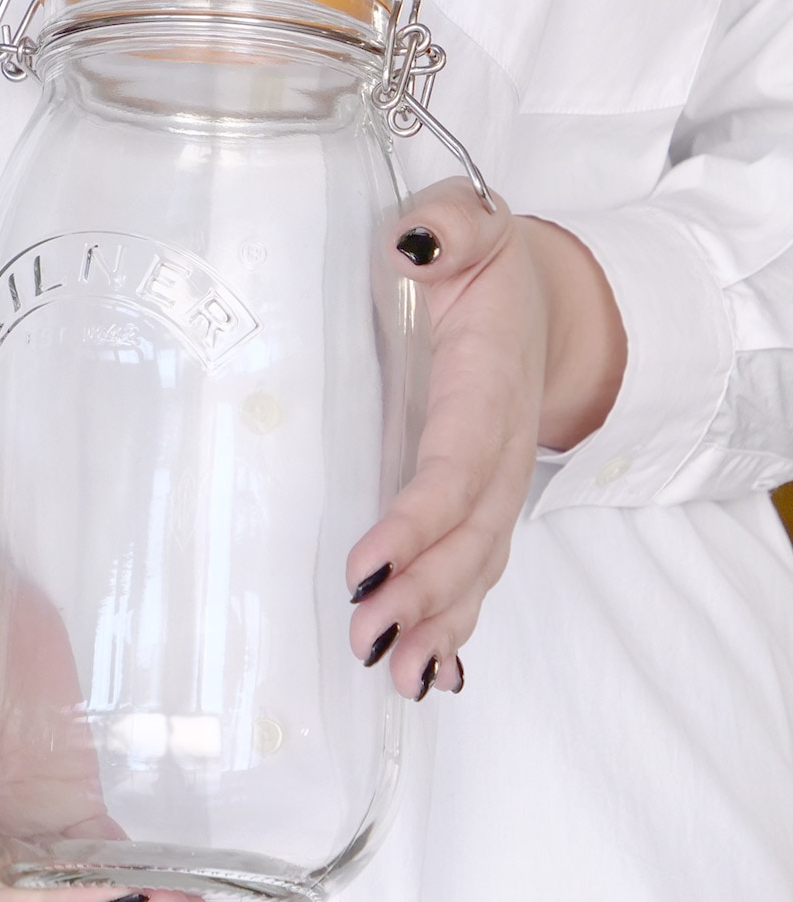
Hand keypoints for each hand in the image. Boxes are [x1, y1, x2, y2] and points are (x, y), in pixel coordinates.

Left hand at [346, 179, 626, 699]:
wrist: (536, 299)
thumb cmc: (481, 265)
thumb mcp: (467, 223)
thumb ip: (448, 227)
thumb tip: (414, 245)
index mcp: (489, 385)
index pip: (457, 464)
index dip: (417, 518)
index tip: (366, 566)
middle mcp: (501, 447)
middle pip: (472, 535)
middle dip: (425, 594)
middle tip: (370, 641)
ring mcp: (495, 480)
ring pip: (478, 564)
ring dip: (441, 624)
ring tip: (398, 677)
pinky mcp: (480, 500)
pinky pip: (478, 567)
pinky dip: (458, 622)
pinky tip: (431, 672)